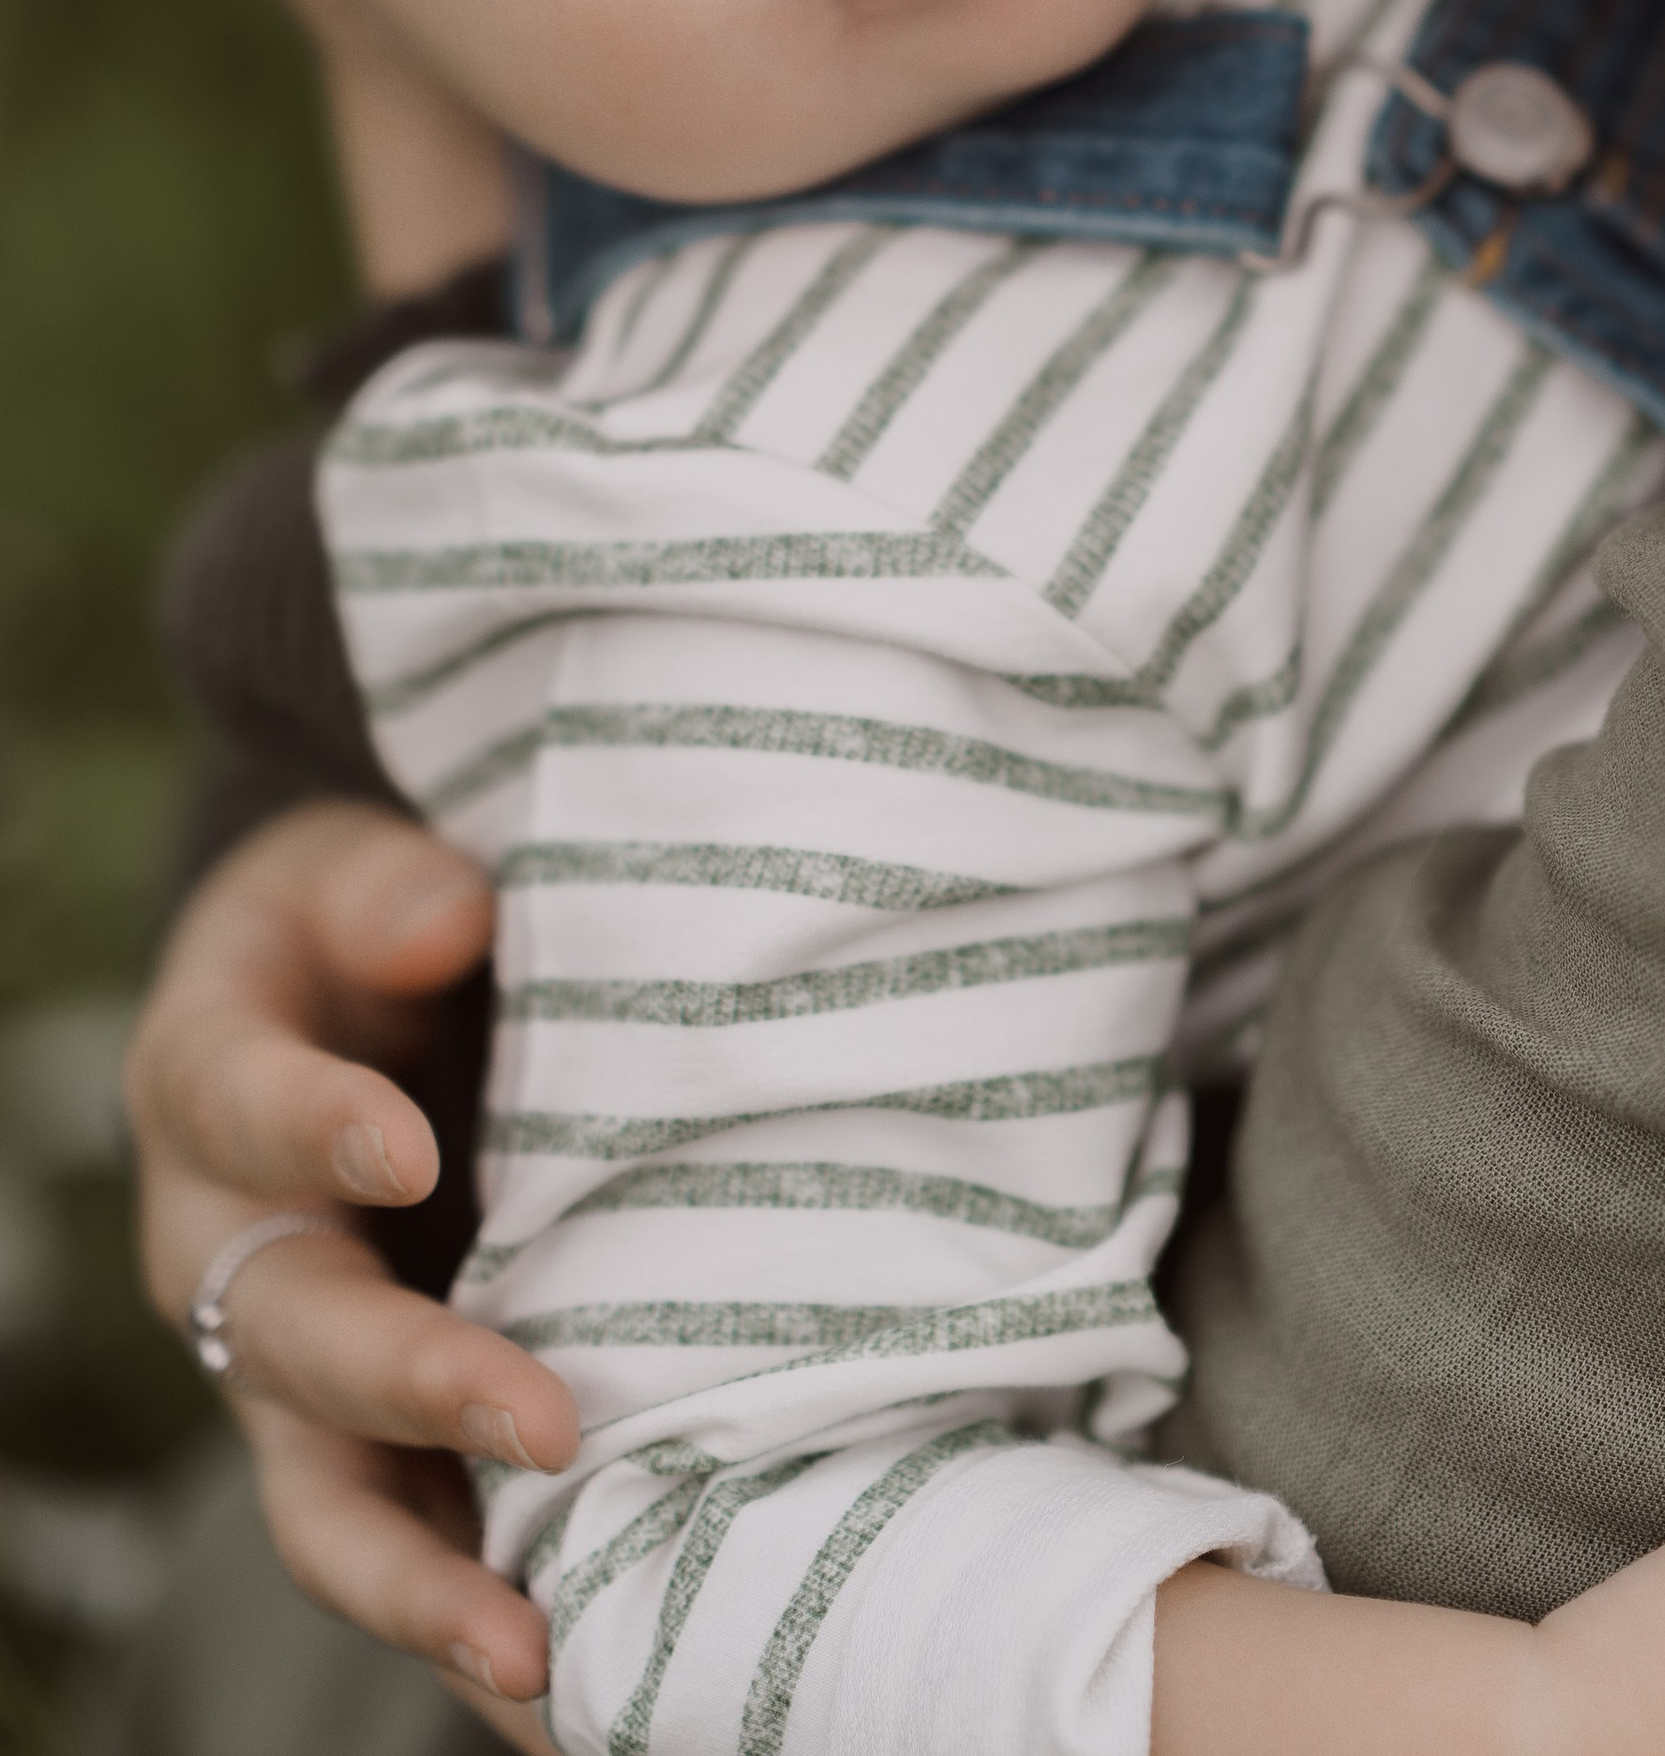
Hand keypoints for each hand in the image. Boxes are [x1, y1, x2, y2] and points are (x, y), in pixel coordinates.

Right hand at [125, 800, 573, 1701]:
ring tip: (534, 1657)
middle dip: (416, 1385)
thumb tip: (444, 921)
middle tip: (546, 1419)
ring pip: (328, 1500)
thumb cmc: (371, 920)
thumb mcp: (363, 870)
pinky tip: (573, 1702)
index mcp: (211, 1083)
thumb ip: (393, 890)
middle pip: (295, 1337)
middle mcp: (231, 1251)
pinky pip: (412, 1548)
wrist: (344, 991)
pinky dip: (478, 1631)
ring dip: (429, 1583)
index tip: (405, 1146)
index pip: (243, 1104)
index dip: (317, 1128)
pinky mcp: (371, 1443)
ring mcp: (292, 1374)